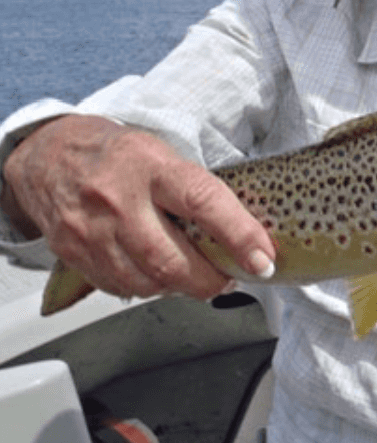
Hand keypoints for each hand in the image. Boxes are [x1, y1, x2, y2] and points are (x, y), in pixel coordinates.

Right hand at [1, 115, 275, 299]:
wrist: (46, 155)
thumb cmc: (118, 155)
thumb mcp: (162, 154)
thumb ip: (197, 191)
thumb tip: (246, 231)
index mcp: (151, 166)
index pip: (204, 203)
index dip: (240, 235)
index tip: (264, 260)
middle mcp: (118, 199)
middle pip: (172, 260)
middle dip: (210, 280)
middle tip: (230, 278)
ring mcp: (90, 230)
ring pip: (147, 282)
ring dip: (180, 287)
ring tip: (194, 276)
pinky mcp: (71, 253)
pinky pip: (120, 287)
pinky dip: (148, 287)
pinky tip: (157, 273)